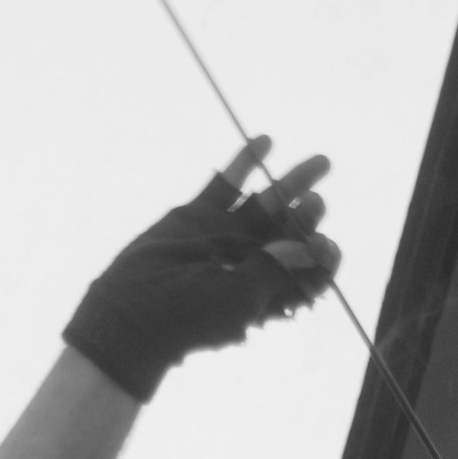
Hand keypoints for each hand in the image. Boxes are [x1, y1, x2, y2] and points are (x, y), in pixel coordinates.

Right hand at [62, 141, 340, 400]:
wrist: (132, 311)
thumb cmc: (190, 317)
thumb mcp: (240, 298)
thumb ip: (276, 269)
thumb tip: (313, 245)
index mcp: (267, 292)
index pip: (307, 271)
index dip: (323, 256)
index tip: (324, 244)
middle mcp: (251, 261)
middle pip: (293, 232)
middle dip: (309, 215)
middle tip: (314, 203)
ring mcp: (226, 235)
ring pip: (268, 203)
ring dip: (293, 183)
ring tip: (320, 165)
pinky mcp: (199, 216)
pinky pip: (228, 184)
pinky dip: (246, 162)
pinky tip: (265, 141)